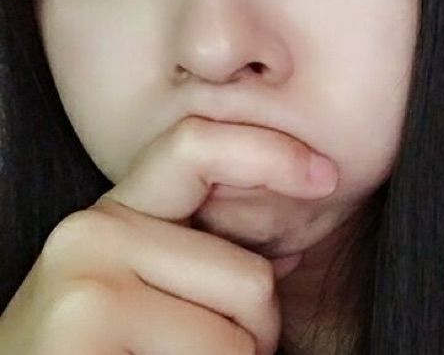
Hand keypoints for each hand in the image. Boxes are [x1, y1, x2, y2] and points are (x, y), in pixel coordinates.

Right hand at [0, 116, 338, 354]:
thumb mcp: (142, 294)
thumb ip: (197, 257)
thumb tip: (287, 251)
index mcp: (111, 215)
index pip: (197, 144)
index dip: (271, 151)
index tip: (325, 177)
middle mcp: (92, 232)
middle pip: (248, 276)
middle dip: (257, 331)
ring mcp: (85, 282)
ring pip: (239, 331)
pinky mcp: (85, 327)